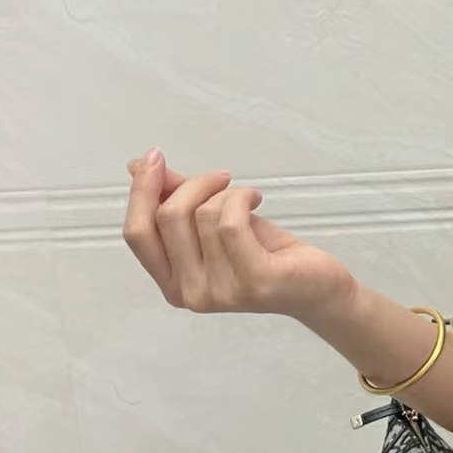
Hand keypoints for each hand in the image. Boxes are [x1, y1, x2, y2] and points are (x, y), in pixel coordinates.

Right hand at [121, 150, 355, 320]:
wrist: (315, 286)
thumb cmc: (265, 254)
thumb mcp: (213, 224)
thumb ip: (176, 199)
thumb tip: (138, 167)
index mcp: (172, 283)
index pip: (137, 234)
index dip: (140, 191)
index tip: (154, 158)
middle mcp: (189, 294)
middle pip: (168, 217)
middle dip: (194, 183)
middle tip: (221, 178)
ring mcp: (220, 293)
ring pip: (204, 214)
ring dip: (228, 192)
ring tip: (246, 198)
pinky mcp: (254, 282)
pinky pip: (231, 222)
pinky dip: (242, 197)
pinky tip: (256, 198)